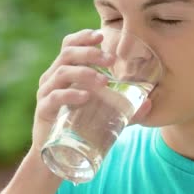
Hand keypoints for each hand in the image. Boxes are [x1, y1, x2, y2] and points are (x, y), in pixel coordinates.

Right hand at [31, 29, 113, 152]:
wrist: (58, 156)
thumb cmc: (79, 127)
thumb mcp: (102, 113)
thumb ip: (125, 108)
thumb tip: (149, 103)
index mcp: (64, 71)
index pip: (69, 45)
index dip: (83, 37)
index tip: (101, 36)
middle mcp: (52, 78)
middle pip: (67, 54)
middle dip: (90, 53)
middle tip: (111, 60)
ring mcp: (46, 93)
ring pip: (62, 73)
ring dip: (85, 73)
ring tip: (104, 81)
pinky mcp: (44, 111)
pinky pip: (54, 97)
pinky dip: (70, 95)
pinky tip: (86, 97)